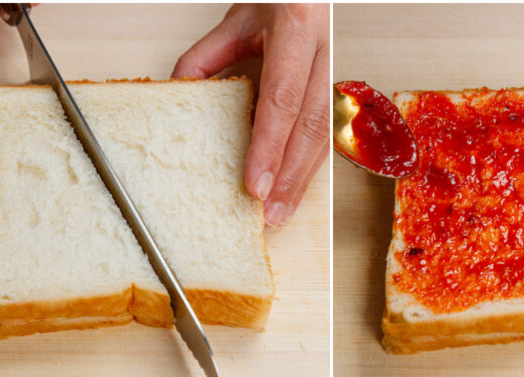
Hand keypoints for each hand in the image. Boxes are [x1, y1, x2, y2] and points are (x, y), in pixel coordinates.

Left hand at [172, 4, 328, 226]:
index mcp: (297, 26)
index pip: (283, 98)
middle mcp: (326, 48)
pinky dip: (311, 159)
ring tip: (284, 209)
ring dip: (305, 175)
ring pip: (328, 131)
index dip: (270, 146)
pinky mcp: (342, 82)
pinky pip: (330, 128)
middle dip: (292, 174)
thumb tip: (181, 95)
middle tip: (272, 212)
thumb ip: (205, 56)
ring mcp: (339, 65)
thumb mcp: (237, 18)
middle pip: (313, 125)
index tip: (256, 184)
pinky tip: (297, 184)